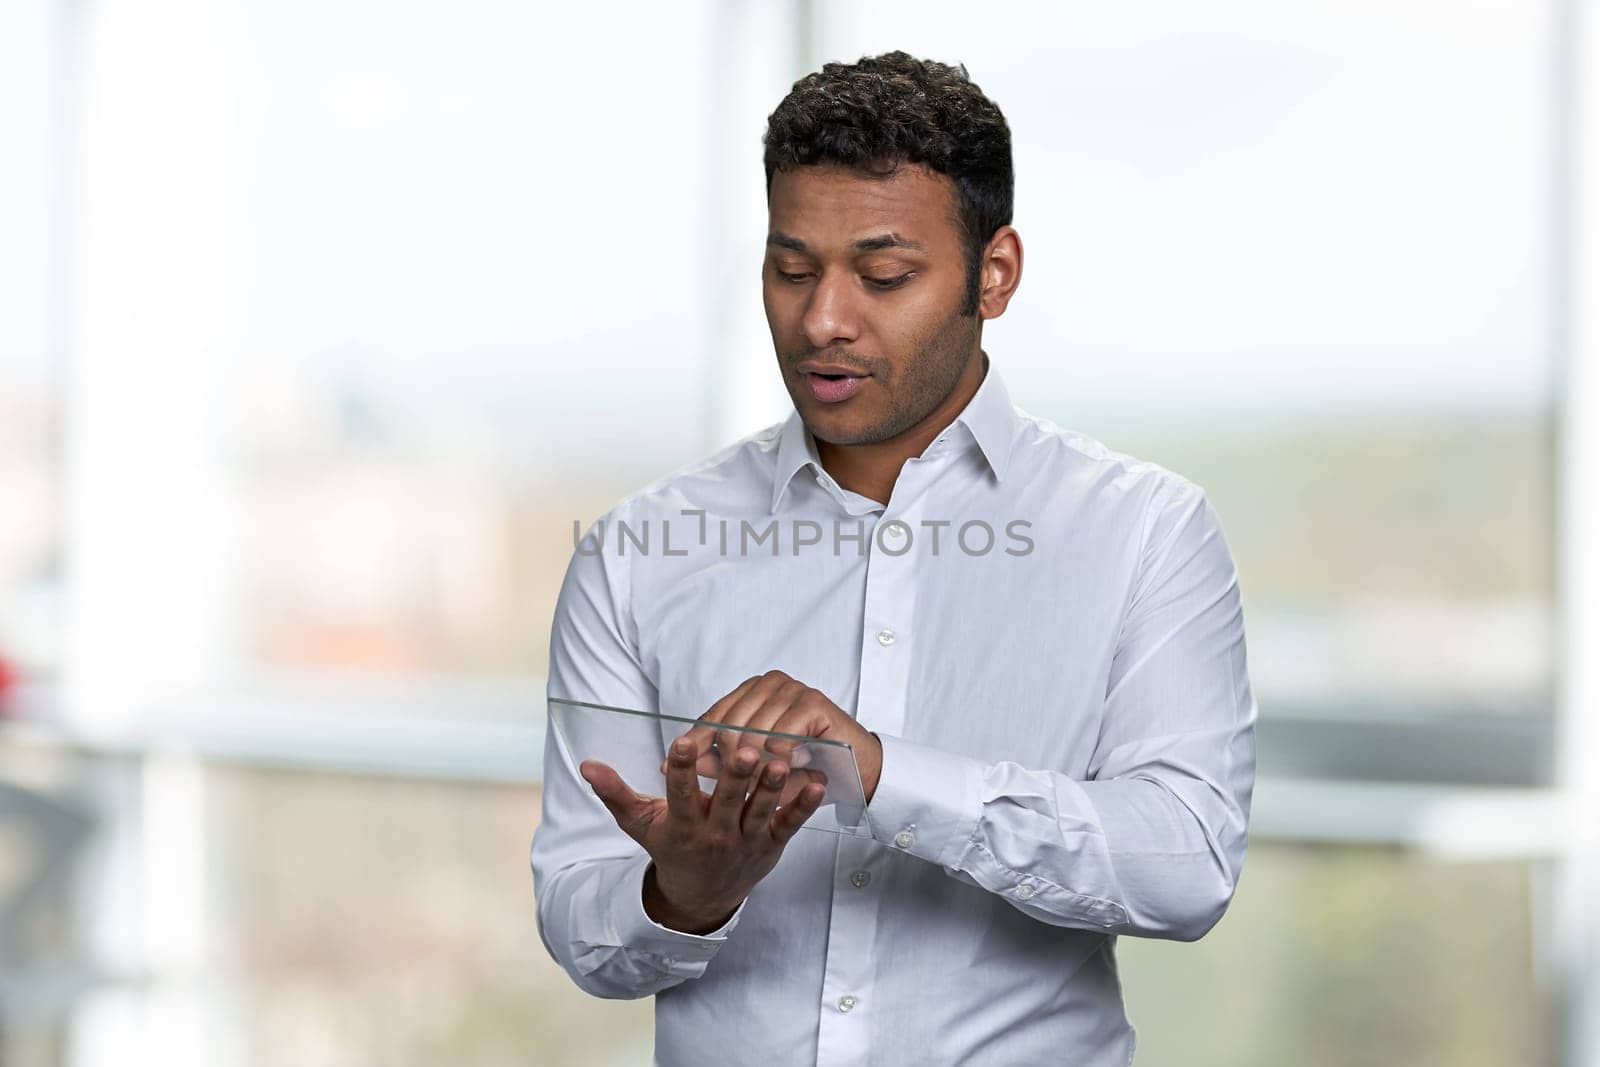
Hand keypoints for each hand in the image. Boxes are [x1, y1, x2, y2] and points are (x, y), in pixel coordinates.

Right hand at [580, 735, 824, 933]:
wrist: (702, 896)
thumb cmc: (670, 847)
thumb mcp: (640, 824)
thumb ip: (615, 793)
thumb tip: (586, 764)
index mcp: (683, 825)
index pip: (680, 794)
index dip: (682, 769)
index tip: (683, 742)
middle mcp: (716, 834)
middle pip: (727, 802)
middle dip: (736, 777)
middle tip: (745, 750)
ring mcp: (746, 841)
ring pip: (761, 811)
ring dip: (772, 787)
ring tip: (781, 761)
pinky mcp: (772, 845)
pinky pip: (790, 824)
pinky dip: (804, 806)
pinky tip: (817, 783)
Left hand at [681, 671, 882, 801]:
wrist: (854, 768)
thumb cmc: (804, 765)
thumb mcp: (755, 766)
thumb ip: (717, 762)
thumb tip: (669, 764)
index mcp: (752, 691)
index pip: (713, 714)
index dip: (695, 742)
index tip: (671, 765)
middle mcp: (770, 684)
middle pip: (729, 723)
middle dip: (724, 760)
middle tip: (727, 787)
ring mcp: (792, 690)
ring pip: (752, 730)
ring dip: (751, 764)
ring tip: (754, 787)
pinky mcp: (813, 703)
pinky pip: (781, 734)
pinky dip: (776, 758)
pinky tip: (777, 773)